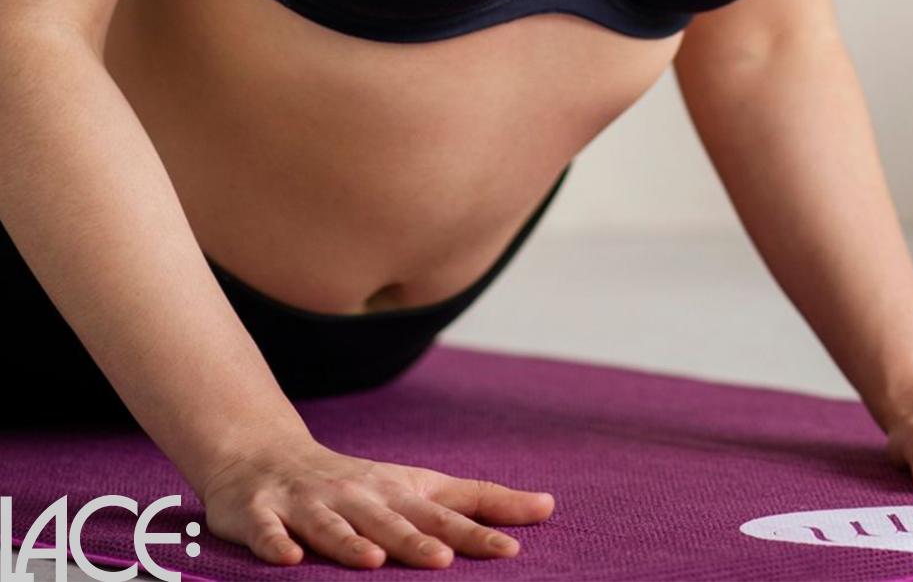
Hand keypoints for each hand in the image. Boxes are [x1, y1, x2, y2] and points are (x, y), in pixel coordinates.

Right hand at [199, 435, 555, 567]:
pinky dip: (275, 543)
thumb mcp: (416, 487)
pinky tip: (288, 559)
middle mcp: (356, 494)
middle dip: (415, 540)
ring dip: (349, 541)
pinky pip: (266, 531)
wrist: (263, 455)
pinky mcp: (261, 514)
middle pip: (390, 519)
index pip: (442, 513)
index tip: (512, 551)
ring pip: (330, 525)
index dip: (475, 531)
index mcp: (395, 491)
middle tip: (444, 560)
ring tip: (373, 560)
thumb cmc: (356, 484)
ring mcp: (307, 503)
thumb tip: (548, 507)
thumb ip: (476, 501)